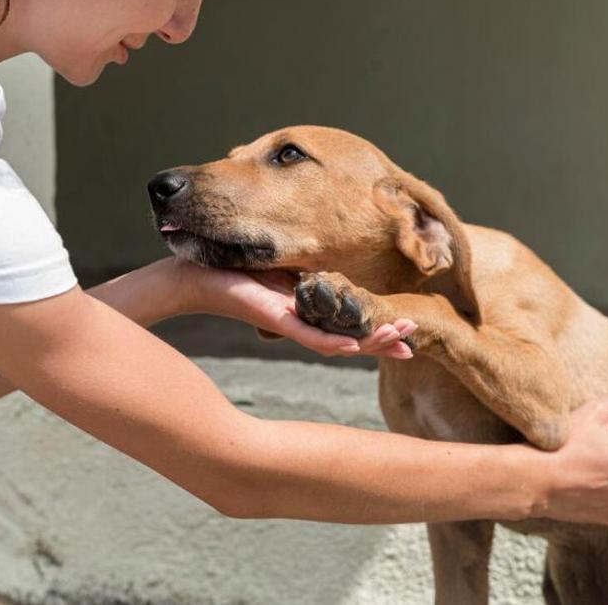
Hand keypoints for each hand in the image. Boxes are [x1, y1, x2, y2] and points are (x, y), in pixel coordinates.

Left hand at [174, 259, 416, 358]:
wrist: (193, 276)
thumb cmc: (231, 268)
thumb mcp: (281, 265)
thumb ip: (307, 269)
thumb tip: (333, 260)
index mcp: (308, 310)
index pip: (351, 326)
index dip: (380, 331)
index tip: (409, 334)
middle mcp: (303, 322)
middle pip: (351, 338)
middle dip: (385, 339)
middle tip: (414, 341)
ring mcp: (290, 324)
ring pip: (337, 343)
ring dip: (370, 343)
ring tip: (401, 341)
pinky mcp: (275, 319)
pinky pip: (308, 337)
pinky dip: (333, 342)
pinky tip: (355, 347)